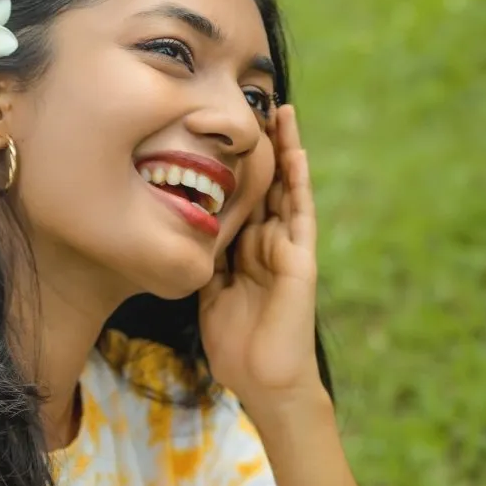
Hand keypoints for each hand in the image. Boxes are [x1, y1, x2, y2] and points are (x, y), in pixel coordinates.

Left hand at [200, 105, 323, 410]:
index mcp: (247, 254)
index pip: (242, 201)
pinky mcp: (301, 259)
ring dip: (284, 150)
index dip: (234, 169)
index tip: (220, 133)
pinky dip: (298, 179)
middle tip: (253, 103)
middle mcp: (269, 245)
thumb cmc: (236, 348)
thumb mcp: (209, 296)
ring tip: (280, 110)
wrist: (263, 381)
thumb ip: (204, 265)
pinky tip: (293, 149)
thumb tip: (184, 239)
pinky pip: (301, 211)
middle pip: (266, 186)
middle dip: (261, 148)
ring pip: (287, 189)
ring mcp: (287, 249)